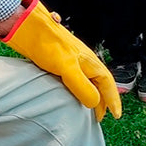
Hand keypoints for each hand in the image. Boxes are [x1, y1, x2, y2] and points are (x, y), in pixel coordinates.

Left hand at [2, 0, 121, 121]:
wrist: (28, 28)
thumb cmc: (48, 44)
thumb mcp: (67, 68)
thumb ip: (82, 86)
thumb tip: (94, 103)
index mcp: (90, 62)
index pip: (108, 83)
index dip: (113, 99)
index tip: (117, 115)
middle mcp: (84, 62)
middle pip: (99, 84)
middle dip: (103, 100)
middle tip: (100, 117)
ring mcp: (71, 62)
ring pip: (87, 82)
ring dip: (90, 96)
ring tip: (88, 110)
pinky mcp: (59, 64)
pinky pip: (74, 81)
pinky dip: (77, 91)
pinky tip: (71, 96)